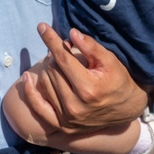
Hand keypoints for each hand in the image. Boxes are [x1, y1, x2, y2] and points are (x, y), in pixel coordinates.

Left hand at [20, 23, 146, 133]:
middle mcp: (75, 106)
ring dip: (48, 69)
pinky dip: (30, 92)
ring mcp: (67, 118)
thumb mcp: (110, 60)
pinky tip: (26, 78)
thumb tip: (71, 33)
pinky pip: (38, 107)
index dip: (51, 40)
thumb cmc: (118, 80)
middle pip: (52, 70)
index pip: (62, 58)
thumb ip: (91, 47)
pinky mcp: (62, 126)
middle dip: (56, 55)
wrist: (126, 108)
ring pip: (45, 83)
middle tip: (64, 50)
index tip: (42, 26)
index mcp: (88, 88)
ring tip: (60, 64)